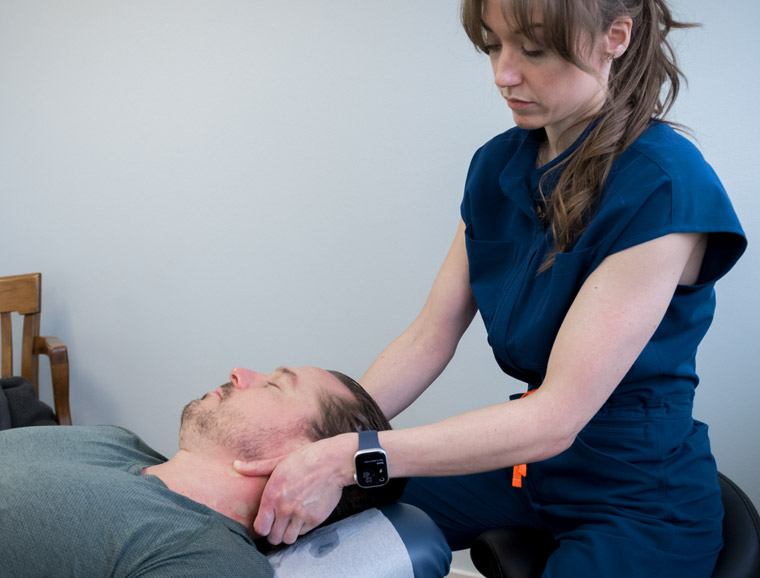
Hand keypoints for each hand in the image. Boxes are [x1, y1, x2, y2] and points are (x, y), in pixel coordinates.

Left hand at [233, 434, 354, 544]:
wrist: (332, 461)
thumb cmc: (305, 459)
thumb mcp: (278, 461)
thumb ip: (256, 468)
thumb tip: (236, 465)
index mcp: (271, 495)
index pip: (260, 528)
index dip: (262, 528)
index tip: (266, 523)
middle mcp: (284, 508)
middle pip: (273, 537)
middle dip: (274, 533)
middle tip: (278, 525)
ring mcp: (300, 515)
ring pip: (288, 539)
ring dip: (288, 534)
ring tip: (290, 523)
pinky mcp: (315, 519)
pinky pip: (303, 533)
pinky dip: (302, 528)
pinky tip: (303, 516)